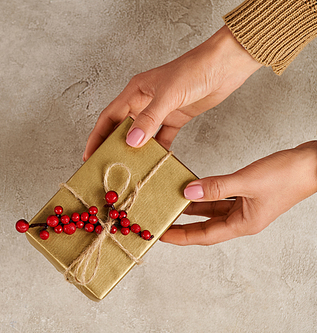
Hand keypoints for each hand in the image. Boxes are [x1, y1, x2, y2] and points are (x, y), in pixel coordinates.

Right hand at [83, 25, 261, 160]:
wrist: (226, 64)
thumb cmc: (195, 69)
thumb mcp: (168, 94)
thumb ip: (149, 119)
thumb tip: (131, 141)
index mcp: (135, 91)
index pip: (109, 118)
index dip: (97, 136)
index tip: (89, 154)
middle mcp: (144, 101)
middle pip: (122, 127)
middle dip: (113, 145)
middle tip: (106, 165)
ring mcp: (161, 110)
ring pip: (142, 134)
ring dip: (136, 149)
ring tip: (129, 167)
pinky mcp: (176, 117)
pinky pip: (163, 137)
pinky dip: (159, 149)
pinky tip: (157, 160)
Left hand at [160, 141, 316, 245]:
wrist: (314, 163)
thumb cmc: (288, 175)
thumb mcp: (247, 181)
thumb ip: (216, 187)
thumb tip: (188, 192)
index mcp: (243, 224)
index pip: (204, 236)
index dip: (181, 236)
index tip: (161, 234)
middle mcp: (242, 219)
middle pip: (205, 227)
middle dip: (182, 225)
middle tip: (161, 220)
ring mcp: (245, 207)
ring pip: (211, 211)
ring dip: (192, 208)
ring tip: (170, 203)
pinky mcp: (247, 195)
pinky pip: (220, 198)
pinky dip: (206, 195)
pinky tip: (193, 188)